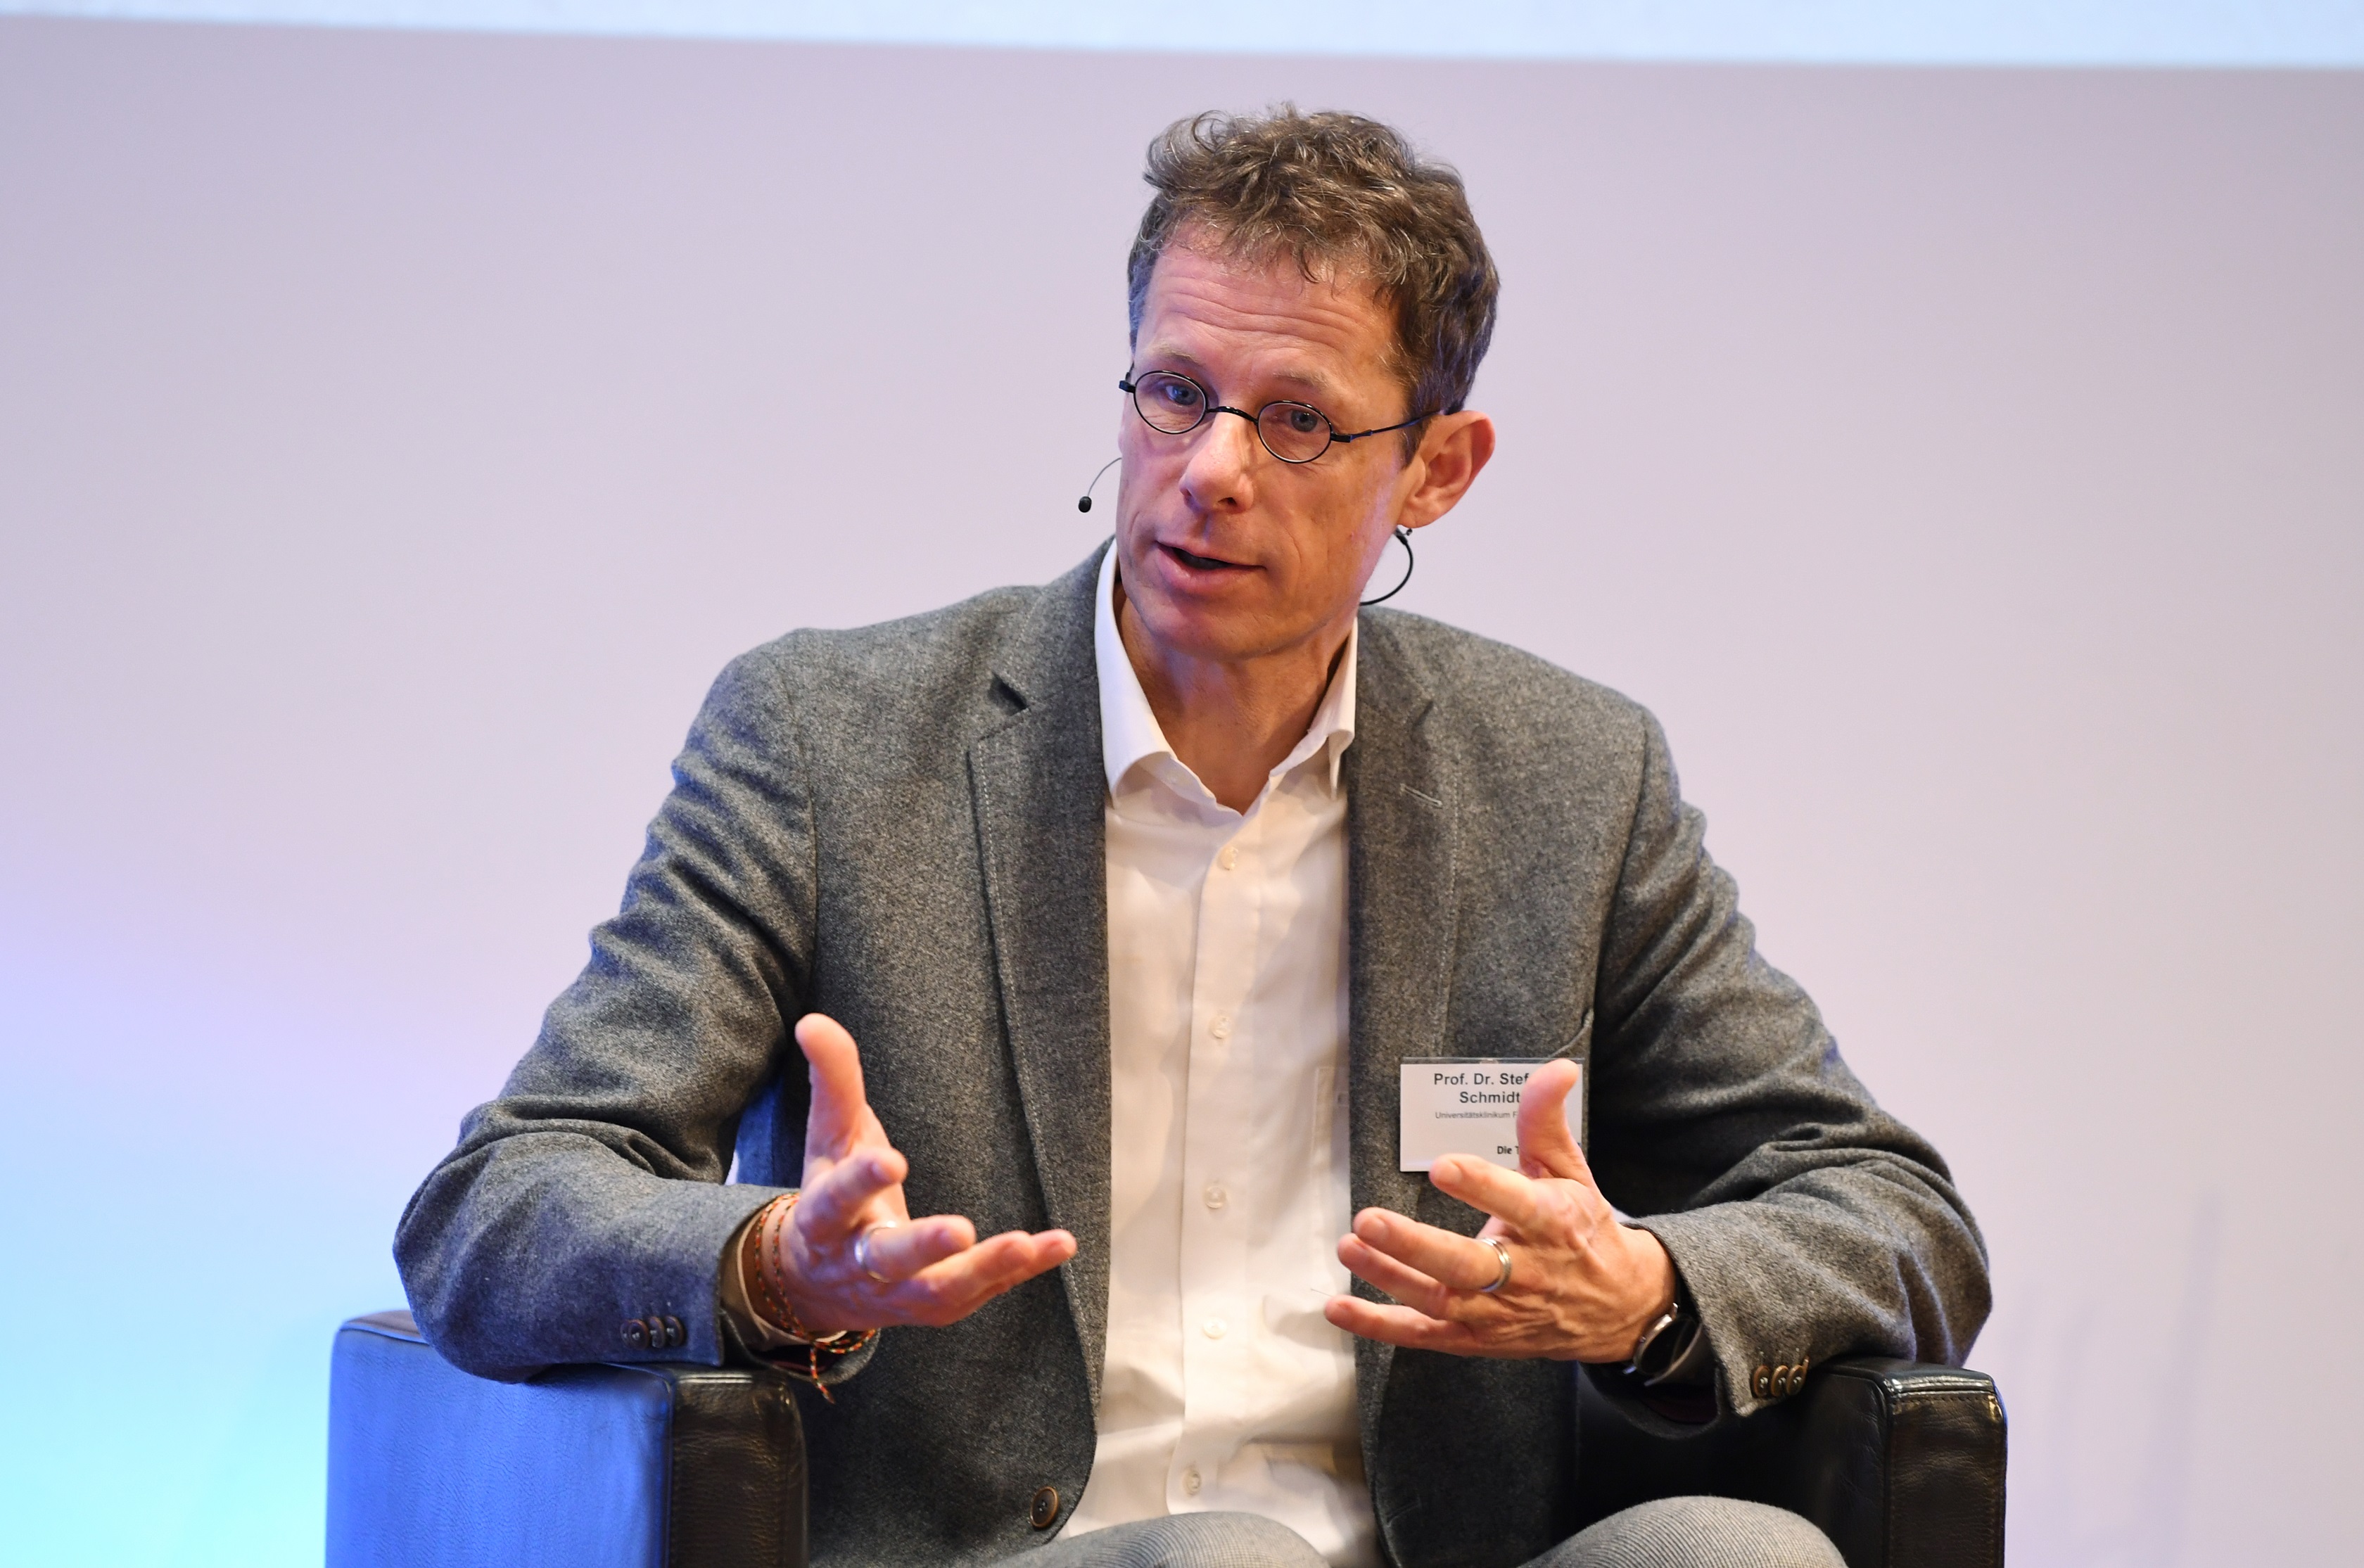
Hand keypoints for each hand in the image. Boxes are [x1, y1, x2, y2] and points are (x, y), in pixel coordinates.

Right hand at [763, 1014, 1075, 1334]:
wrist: (815, 1284)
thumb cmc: (829, 1193)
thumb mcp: (829, 1136)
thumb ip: (833, 1080)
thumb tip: (812, 1021)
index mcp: (824, 1217)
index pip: (837, 1199)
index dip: (861, 1181)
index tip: (892, 1160)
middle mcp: (857, 1262)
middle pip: (887, 1258)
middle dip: (922, 1246)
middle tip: (960, 1230)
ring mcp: (896, 1293)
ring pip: (938, 1291)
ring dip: (984, 1270)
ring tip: (1026, 1243)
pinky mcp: (933, 1307)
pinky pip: (979, 1294)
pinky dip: (1018, 1272)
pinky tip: (1060, 1245)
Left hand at [1323, 1059, 1674, 1361]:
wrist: (1618, 1309)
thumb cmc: (1583, 1231)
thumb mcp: (1571, 1172)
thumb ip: (1546, 1121)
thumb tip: (1556, 1067)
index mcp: (1551, 1223)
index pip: (1516, 1205)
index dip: (1480, 1187)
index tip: (1444, 1167)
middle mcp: (1525, 1273)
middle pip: (1466, 1265)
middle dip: (1415, 1245)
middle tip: (1369, 1220)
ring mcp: (1497, 1312)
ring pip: (1439, 1300)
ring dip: (1389, 1277)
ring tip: (1348, 1246)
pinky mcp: (1477, 1338)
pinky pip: (1423, 1336)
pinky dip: (1380, 1326)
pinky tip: (1339, 1308)